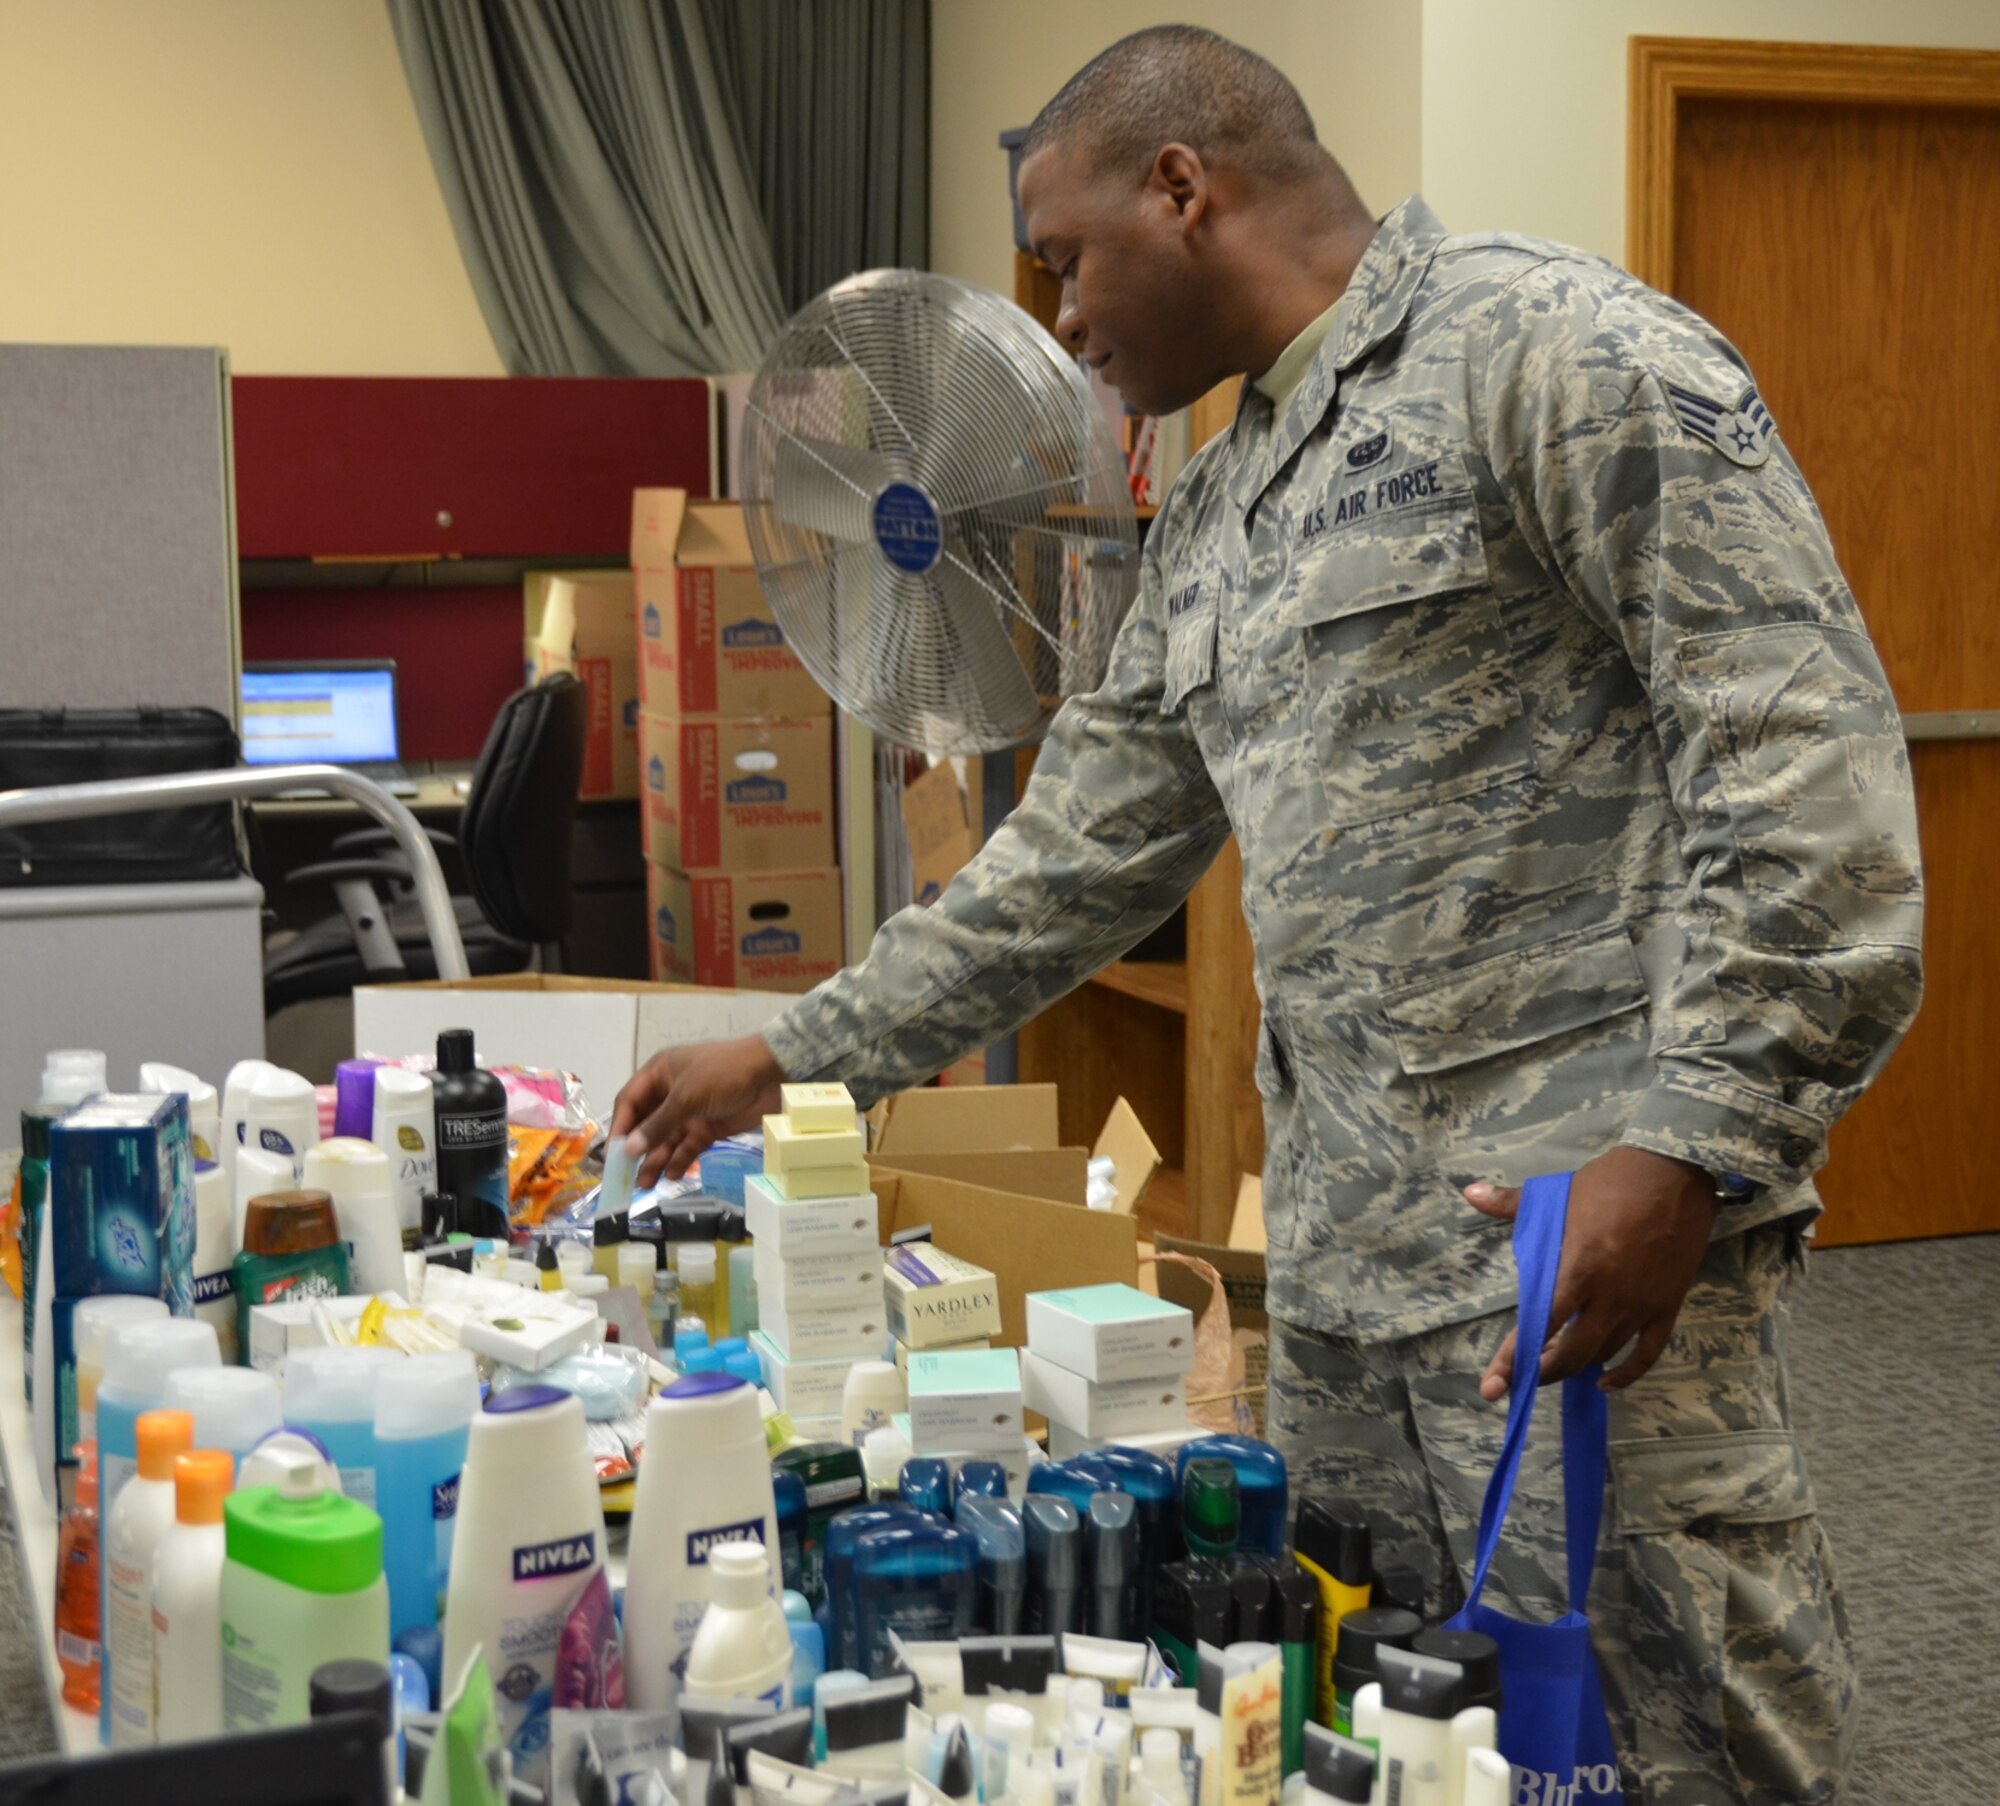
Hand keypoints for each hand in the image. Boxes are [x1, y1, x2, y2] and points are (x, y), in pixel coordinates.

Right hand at [611, 1035, 786, 1187]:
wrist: (771, 1074)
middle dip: (636, 1150)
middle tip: (624, 1178)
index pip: (629, 1102)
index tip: (613, 1155)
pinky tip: (670, 1176)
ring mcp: (690, 1112)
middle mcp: (670, 1093)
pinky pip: (687, 1147)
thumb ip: (658, 1125)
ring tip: (646, 1184)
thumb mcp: (687, 1097)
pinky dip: (679, 1161)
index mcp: (660, 1074)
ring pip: (665, 1140)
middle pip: (646, 1125)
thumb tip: (629, 1150)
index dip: (620, 1128)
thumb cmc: (724, 1074)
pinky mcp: (708, 1128)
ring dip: (655, 1160)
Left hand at [1463, 1145, 1717, 1398]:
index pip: (1538, 1326)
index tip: (1493, 1390)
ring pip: (1605, 1353)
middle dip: (1544, 1370)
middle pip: (1571, 1353)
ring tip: (1554, 1363)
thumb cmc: (1611, 1182)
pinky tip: (1605, 1381)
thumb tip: (1468, 1192)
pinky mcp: (1667, 1306)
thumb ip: (1509, 1203)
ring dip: (1577, 1365)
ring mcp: (1640, 1304)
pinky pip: (1647, 1353)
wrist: (1675, 1172)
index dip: (1513, 1361)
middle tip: (1526, 1371)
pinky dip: (1626, 1373)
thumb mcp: (1555, 1193)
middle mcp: (1608, 1295)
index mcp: (1577, 1268)